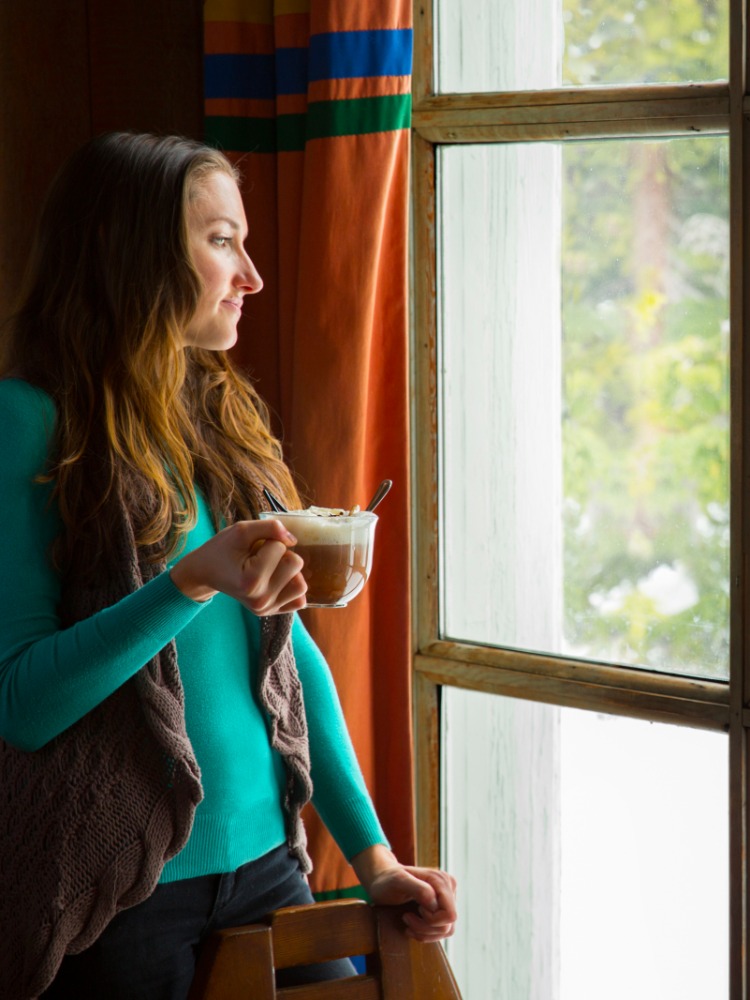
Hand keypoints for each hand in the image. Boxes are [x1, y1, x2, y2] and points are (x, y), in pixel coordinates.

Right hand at [169, 518, 307, 614]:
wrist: (207, 572)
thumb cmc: (223, 549)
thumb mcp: (241, 530)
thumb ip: (270, 527)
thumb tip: (293, 540)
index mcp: (251, 581)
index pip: (280, 547)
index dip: (268, 541)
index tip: (251, 548)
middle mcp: (260, 599)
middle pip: (296, 564)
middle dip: (281, 554)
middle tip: (261, 557)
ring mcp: (267, 609)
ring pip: (301, 584)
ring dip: (289, 571)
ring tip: (270, 568)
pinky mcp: (272, 612)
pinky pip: (299, 600)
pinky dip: (292, 587)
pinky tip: (277, 580)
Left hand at [350, 845, 456, 942]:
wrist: (383, 881)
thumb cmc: (388, 880)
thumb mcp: (398, 881)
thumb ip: (418, 889)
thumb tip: (435, 903)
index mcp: (442, 880)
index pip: (449, 915)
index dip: (431, 920)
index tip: (415, 910)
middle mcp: (449, 888)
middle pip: (448, 925)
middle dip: (425, 927)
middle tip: (406, 917)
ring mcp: (447, 900)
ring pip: (445, 931)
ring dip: (424, 932)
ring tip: (407, 920)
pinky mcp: (442, 910)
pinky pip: (442, 932)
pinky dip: (425, 933)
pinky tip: (412, 926)